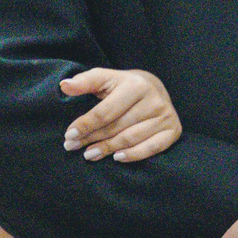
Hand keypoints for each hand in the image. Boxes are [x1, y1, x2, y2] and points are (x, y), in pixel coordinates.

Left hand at [59, 68, 182, 162]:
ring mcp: (165, 116)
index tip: (68, 135)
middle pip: (116, 127)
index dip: (85, 125)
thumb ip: (85, 82)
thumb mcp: (105, 78)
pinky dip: (134, 155)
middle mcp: (154, 100)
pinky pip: (151, 148)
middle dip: (91, 138)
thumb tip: (64, 85)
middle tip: (72, 147)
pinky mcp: (173, 130)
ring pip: (130, 139)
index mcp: (135, 85)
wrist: (154, 87)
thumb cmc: (123, 86)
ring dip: (107, 149)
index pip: (105, 111)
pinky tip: (117, 158)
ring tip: (89, 155)